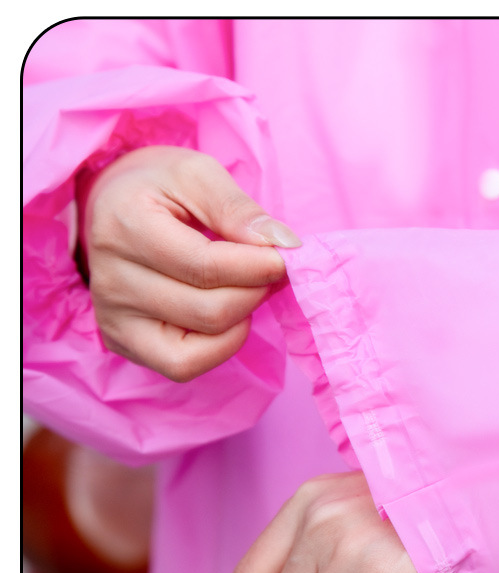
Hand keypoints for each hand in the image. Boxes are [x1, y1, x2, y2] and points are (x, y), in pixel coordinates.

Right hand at [79, 145, 300, 381]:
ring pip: (202, 342)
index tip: (284, 256)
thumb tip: (283, 245)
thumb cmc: (158, 189)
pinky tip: (227, 319)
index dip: (257, 267)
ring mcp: (113, 319)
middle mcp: (111, 280)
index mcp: (124, 227)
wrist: (112, 208)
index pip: (206, 267)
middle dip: (254, 292)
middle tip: (270, 273)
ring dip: (242, 318)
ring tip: (248, 289)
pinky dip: (219, 348)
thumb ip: (237, 208)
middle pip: (209, 311)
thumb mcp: (196, 175)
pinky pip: (183, 367)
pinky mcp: (122, 344)